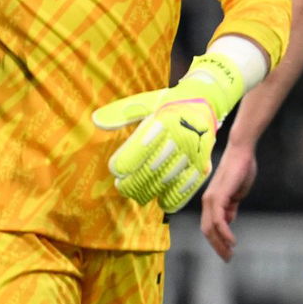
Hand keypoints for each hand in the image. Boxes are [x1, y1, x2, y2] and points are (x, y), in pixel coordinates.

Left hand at [92, 81, 220, 212]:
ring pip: (166, 181)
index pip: (140, 147)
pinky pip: (187, 186)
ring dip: (149, 192)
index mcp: (164, 120)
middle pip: (151, 169)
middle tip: (123, 187)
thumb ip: (121, 113)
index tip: (116, 170)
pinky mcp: (203, 163)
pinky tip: (162, 202)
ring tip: (138, 194)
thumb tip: (96, 120)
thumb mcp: (147, 102)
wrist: (206, 101)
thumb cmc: (171, 103)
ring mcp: (193, 152)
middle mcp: (180, 136)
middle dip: (133, 183)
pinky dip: (174, 198)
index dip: (125, 163)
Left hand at [200, 143, 257, 260]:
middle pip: (207, 231)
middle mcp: (208, 202)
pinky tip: (232, 241)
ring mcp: (211, 199)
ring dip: (220, 243)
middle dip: (217, 247)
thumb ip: (231, 206)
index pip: (210, 226)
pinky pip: (218, 220)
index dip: (217, 241)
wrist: (242, 152)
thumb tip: (228, 220)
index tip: (228, 252)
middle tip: (228, 258)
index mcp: (212, 201)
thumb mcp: (236, 193)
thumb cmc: (241, 169)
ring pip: (210, 228)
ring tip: (230, 254)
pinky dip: (224, 233)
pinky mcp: (218, 197)